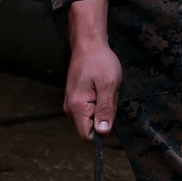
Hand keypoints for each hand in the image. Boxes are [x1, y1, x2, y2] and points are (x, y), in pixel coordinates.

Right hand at [65, 0, 121, 139]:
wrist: (88, 44)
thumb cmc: (100, 62)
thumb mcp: (108, 85)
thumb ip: (106, 110)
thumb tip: (103, 133)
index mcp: (77, 107)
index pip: (87, 136)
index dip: (102, 131)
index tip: (110, 113)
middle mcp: (71, 109)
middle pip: (92, 126)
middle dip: (105, 114)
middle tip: (109, 93)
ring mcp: (72, 104)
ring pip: (93, 116)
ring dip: (104, 106)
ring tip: (105, 87)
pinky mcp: (76, 99)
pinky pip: (92, 108)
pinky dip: (101, 100)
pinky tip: (102, 86)